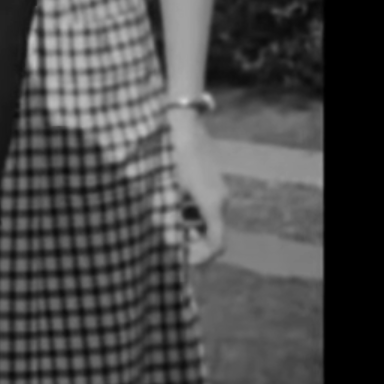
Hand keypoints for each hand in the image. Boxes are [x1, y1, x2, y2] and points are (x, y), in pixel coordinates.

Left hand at [166, 107, 228, 266]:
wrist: (182, 121)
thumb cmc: (170, 155)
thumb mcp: (164, 188)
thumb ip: (165, 217)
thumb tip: (164, 242)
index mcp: (211, 204)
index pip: (217, 244)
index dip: (202, 258)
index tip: (182, 261)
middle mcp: (220, 199)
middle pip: (213, 234)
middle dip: (192, 244)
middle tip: (169, 248)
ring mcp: (218, 189)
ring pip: (207, 220)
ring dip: (189, 228)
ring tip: (164, 226)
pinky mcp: (212, 180)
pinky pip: (204, 205)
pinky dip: (189, 213)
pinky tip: (167, 206)